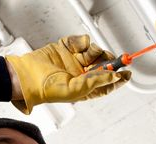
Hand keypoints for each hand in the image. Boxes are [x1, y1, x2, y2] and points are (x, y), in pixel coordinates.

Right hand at [5, 35, 130, 113]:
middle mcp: (81, 74)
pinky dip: (80, 42)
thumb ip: (97, 82)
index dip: (119, 78)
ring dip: (93, 51)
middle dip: (109, 61)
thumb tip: (115, 77)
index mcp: (85, 88)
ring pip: (94, 51)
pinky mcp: (66, 48)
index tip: (129, 72)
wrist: (26, 75)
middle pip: (104, 65)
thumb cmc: (46, 89)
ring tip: (84, 55)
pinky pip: (81, 41)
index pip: (107, 83)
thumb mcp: (77, 90)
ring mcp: (74, 60)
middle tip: (112, 59)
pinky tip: (75, 48)